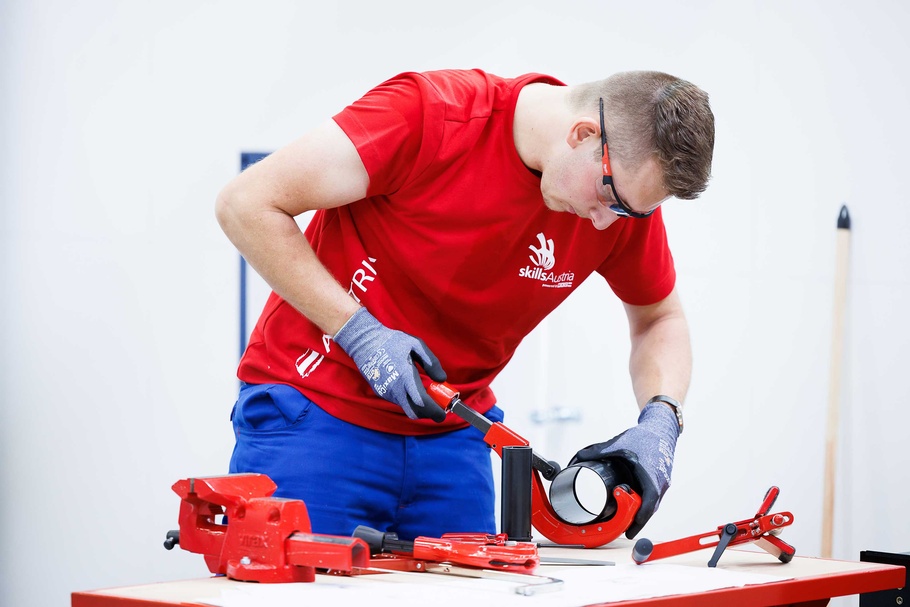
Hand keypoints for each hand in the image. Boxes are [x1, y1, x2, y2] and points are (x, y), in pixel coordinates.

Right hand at [334, 307, 447, 421]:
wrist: (366, 342)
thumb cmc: (393, 341)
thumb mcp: (416, 344)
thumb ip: (431, 362)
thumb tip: (442, 379)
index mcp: (406, 376)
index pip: (422, 402)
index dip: (435, 411)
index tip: (443, 413)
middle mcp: (396, 389)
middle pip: (415, 412)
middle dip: (428, 413)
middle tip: (437, 404)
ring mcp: (387, 392)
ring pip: (407, 407)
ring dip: (418, 405)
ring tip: (424, 390)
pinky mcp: (381, 393)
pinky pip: (399, 401)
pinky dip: (408, 399)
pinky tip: (410, 387)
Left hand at [569, 402, 679, 538]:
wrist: (661, 427)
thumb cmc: (643, 436)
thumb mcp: (618, 443)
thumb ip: (597, 451)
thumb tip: (579, 457)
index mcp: (650, 475)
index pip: (648, 503)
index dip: (639, 519)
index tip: (629, 530)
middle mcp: (660, 481)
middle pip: (650, 508)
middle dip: (637, 520)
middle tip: (625, 530)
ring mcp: (663, 481)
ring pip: (653, 503)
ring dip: (641, 512)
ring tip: (627, 520)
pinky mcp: (662, 479)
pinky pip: (654, 496)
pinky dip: (644, 502)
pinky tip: (634, 503)